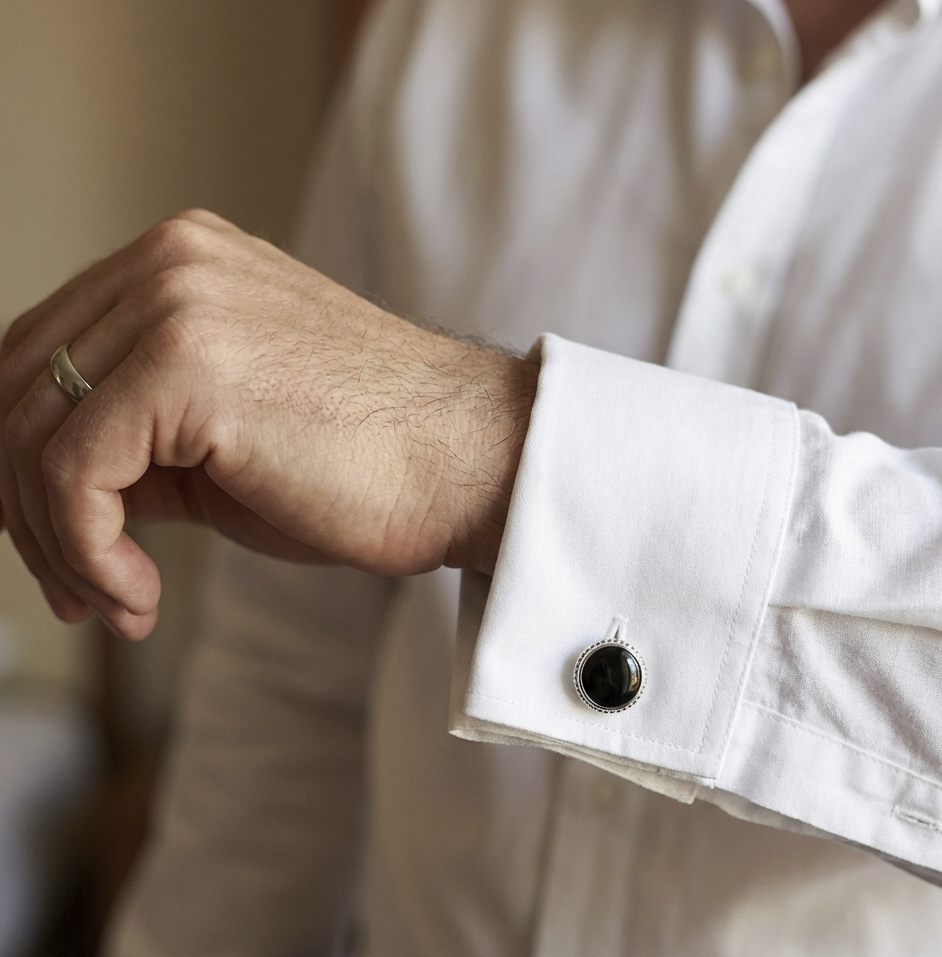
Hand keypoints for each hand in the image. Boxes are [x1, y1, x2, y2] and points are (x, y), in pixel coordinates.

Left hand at [0, 210, 536, 638]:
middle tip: (74, 593)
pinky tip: (139, 598)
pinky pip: (74, 473)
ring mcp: (177, 302)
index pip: (42, 355)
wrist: (472, 463)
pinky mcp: (189, 363)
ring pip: (31, 435)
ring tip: (115, 604)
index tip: (54, 545)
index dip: (23, 462)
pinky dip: (86, 553)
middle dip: (25, 511)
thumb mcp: (225, 443)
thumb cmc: (371, 462)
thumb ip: (137, 442)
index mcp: (179, 266)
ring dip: (55, 543)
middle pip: (19, 390)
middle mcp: (169, 263)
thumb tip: (55, 492)